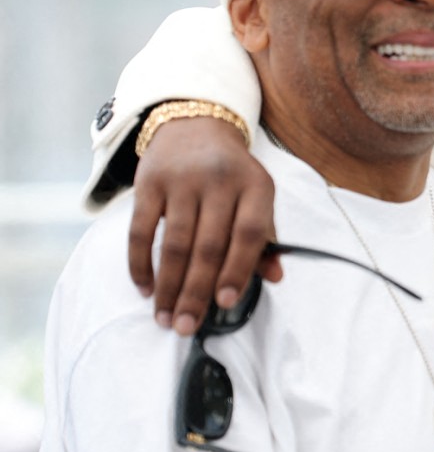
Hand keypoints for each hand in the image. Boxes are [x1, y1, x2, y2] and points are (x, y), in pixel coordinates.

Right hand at [130, 115, 277, 335]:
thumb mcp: (257, 196)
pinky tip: (145, 288)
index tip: (225, 303)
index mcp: (256, 186)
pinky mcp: (149, 182)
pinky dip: (141, 263)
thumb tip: (275, 277)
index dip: (238, 270)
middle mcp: (220, 182)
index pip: (251, 234)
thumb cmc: (232, 174)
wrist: (194, 125)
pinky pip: (141, 230)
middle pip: (209, 246)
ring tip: (165, 316)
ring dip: (169, 286)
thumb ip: (265, 237)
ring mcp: (183, 180)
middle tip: (187, 326)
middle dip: (197, 292)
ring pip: (175, 244)